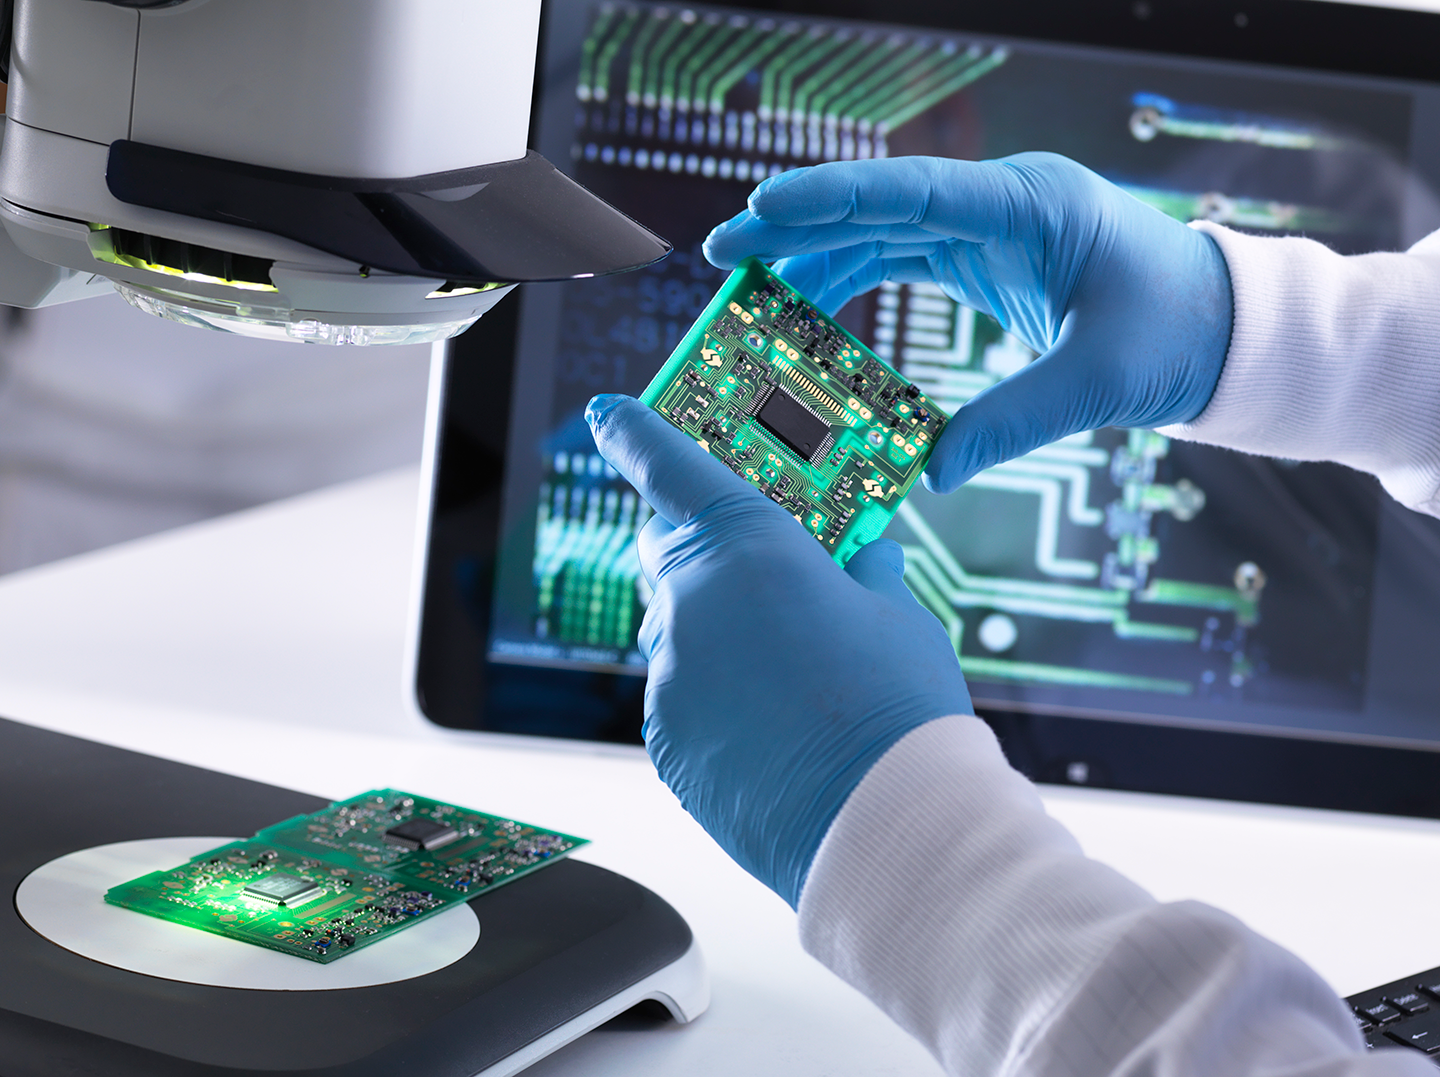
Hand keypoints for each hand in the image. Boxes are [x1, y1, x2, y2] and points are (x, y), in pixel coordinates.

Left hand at [586, 394, 971, 906]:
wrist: (880, 821)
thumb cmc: (894, 710)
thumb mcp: (897, 614)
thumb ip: (866, 572)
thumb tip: (864, 558)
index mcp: (747, 545)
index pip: (671, 465)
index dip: (635, 432)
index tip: (608, 413)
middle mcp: (691, 600)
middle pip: (666, 548)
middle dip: (699, 546)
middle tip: (755, 568)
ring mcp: (670, 673)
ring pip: (674, 628)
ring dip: (712, 629)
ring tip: (783, 666)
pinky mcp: (664, 738)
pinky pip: (677, 693)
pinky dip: (710, 693)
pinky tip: (767, 720)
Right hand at [702, 153, 1233, 490]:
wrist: (1218, 323)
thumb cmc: (1175, 332)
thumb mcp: (1100, 380)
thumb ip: (1013, 421)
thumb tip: (929, 472)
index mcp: (1030, 208)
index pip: (914, 192)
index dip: (832, 198)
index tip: (761, 208)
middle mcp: (998, 205)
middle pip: (877, 204)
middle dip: (796, 225)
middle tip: (723, 252)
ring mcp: (986, 228)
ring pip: (878, 231)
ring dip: (813, 256)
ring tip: (748, 290)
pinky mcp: (981, 258)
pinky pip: (898, 258)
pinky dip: (849, 280)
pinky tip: (807, 309)